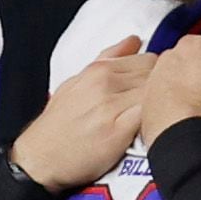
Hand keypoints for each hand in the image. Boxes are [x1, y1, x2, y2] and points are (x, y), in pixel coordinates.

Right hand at [10, 38, 153, 191]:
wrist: (39, 159)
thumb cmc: (58, 125)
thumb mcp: (75, 83)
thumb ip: (107, 60)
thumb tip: (134, 40)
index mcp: (97, 70)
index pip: (147, 59)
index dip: (155, 73)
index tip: (152, 87)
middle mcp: (105, 84)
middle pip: (155, 74)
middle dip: (160, 87)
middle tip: (157, 104)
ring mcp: (112, 106)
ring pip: (155, 93)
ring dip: (160, 104)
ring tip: (155, 116)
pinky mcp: (118, 130)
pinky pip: (150, 115)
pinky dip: (155, 119)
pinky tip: (150, 127)